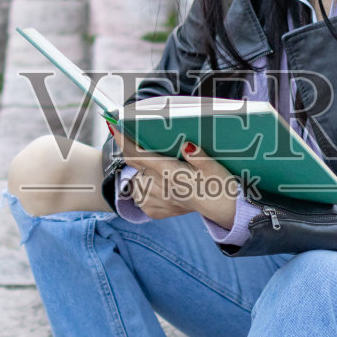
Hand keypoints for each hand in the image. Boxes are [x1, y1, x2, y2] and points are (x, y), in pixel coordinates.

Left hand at [112, 126, 240, 226]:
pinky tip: (157, 183)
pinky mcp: (154, 210)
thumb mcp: (214, 167)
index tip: (113, 126)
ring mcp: (155, 201)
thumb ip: (199, 156)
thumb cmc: (219, 184)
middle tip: (132, 137)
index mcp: (171, 173)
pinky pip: (139, 195)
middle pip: (134, 163)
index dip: (124, 140)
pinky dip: (143, 187)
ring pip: (135, 179)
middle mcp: (159, 187)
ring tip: (158, 168)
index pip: (139, 155)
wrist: (222, 209)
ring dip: (140, 170)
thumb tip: (187, 145)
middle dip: (130, 149)